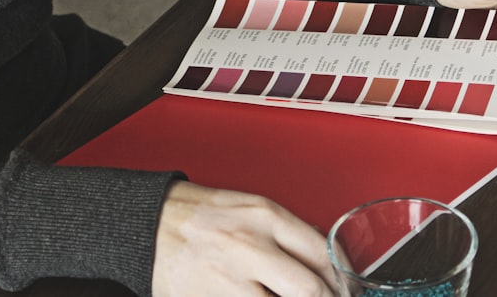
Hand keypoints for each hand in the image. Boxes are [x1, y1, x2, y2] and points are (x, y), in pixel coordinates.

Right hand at [152, 181, 336, 296]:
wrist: (150, 223)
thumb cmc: (203, 215)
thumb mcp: (252, 208)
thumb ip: (288, 232)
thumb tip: (324, 258)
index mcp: (266, 216)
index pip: (323, 253)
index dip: (342, 280)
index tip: (346, 290)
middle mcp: (250, 246)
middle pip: (309, 290)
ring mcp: (229, 279)